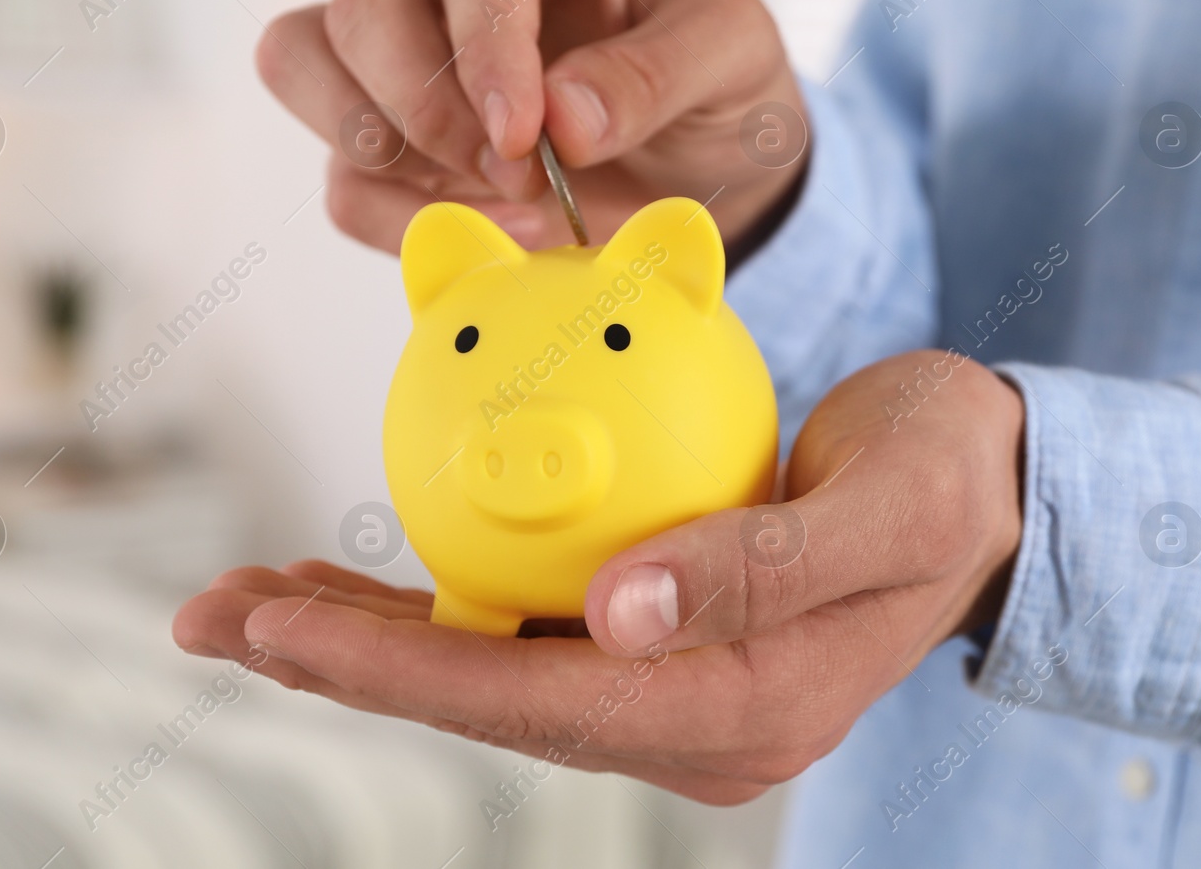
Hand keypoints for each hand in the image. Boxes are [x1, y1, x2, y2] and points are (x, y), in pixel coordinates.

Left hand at [173, 351, 1024, 802]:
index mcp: (737, 711)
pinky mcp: (654, 636)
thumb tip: (614, 621)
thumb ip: (758, 568)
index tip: (274, 624)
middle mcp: (686, 719)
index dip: (396, 668)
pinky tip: (357, 574)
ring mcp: (667, 685)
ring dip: (366, 636)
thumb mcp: (886, 506)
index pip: (535, 700)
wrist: (990, 489)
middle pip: (484, 696)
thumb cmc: (947, 481)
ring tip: (247, 596)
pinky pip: (520, 626)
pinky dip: (433, 602)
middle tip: (210, 613)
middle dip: (342, 661)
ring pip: (485, 666)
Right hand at [256, 0, 806, 255]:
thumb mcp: (732, 56)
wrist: (697, 166)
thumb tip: (560, 118)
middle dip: (431, 113)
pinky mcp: (379, 130)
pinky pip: (341, 178)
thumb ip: (659, 72)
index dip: (485, 45)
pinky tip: (486, 235)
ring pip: (304, 66)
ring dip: (390, 159)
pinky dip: (401, 225)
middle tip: (522, 179)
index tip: (524, 136)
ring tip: (501, 206)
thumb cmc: (712, 81)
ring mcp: (398, 41)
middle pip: (364, 6)